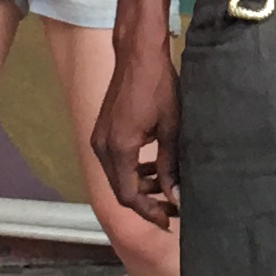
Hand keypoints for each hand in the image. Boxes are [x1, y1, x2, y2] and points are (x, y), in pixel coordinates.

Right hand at [91, 34, 181, 228]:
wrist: (138, 55)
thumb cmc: (158, 86)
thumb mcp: (171, 129)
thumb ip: (170, 166)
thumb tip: (176, 196)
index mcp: (118, 148)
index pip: (129, 196)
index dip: (149, 212)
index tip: (169, 220)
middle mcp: (102, 147)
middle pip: (120, 190)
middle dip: (146, 203)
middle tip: (172, 208)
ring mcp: (99, 139)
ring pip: (117, 177)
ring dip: (140, 186)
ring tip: (166, 187)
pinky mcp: (102, 132)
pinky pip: (115, 162)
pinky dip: (132, 170)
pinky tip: (153, 167)